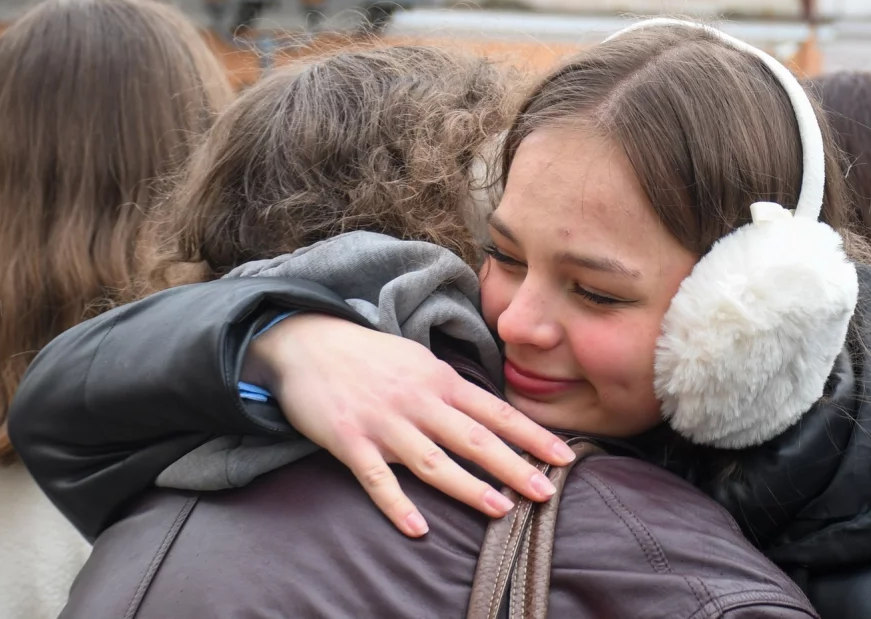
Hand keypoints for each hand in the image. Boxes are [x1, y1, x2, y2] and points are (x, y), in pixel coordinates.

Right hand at [241, 313, 575, 537]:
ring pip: (433, 462)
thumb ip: (450, 388)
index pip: (495, 411)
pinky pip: (377, 479)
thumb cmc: (368, 354)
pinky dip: (398, 505)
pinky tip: (418, 529)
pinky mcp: (350, 441)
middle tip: (546, 493)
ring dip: (469, 488)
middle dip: (513, 466)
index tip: (565, 456)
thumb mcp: (417, 359)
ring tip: (501, 510)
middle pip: (474, 439)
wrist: (305, 341)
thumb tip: (488, 414)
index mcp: (438, 380)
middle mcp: (417, 401)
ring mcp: (384, 423)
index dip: (532, 435)